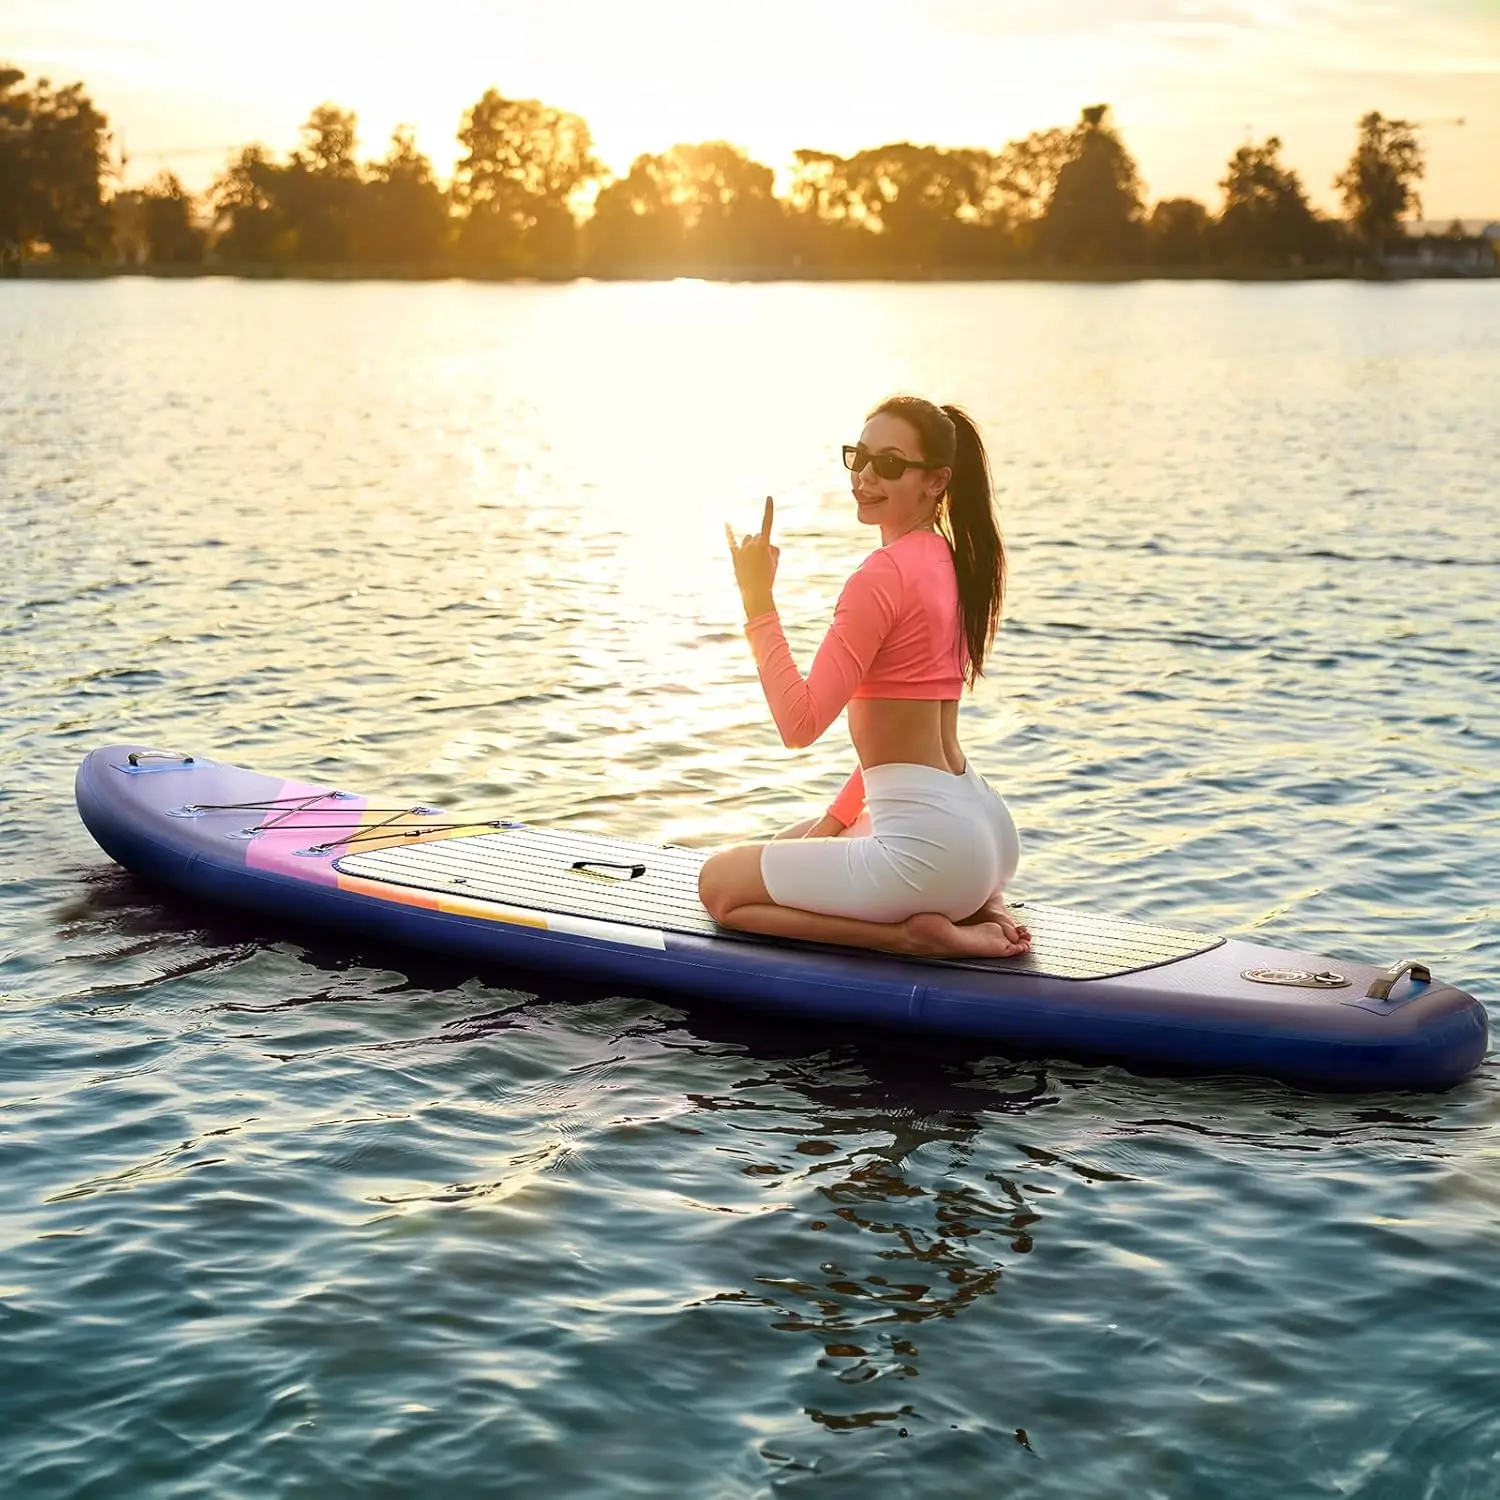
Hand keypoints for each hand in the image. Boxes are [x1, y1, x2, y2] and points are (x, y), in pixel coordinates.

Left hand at [725, 496, 778, 615]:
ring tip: (755, 563)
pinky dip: (728, 532)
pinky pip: (731, 541)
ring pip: (748, 539)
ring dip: (752, 546)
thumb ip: (771, 548)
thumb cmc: (768, 576)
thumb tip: (764, 546)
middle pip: (758, 536)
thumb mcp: (775, 561)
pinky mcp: (735, 556)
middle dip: (762, 546)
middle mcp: (750, 543)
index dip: (769, 509)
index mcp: (763, 542)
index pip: (767, 522)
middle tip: (763, 563)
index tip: (769, 497)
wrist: (755, 592)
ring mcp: (742, 549)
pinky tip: (726, 523)